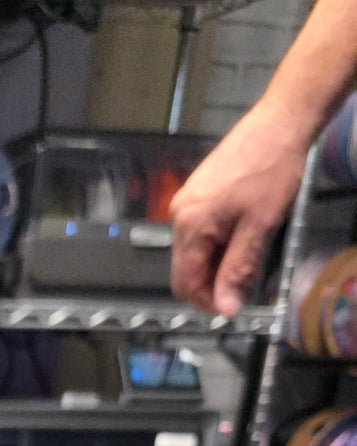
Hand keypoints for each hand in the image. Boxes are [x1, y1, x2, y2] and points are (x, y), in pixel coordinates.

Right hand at [170, 105, 309, 314]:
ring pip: (194, 250)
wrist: (280, 122)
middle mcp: (179, 215)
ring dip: (216, 262)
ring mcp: (186, 201)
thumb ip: (237, 270)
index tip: (233, 305)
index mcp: (190, 226)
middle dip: (212, 282)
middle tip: (244, 282)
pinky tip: (241, 232)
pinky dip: (217, 242)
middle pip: (186, 268)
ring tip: (248, 252)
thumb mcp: (259, 228)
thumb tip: (226, 308)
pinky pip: (199, 231)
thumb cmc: (272, 171)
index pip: (184, 283)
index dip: (207, 302)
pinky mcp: (197, 192)